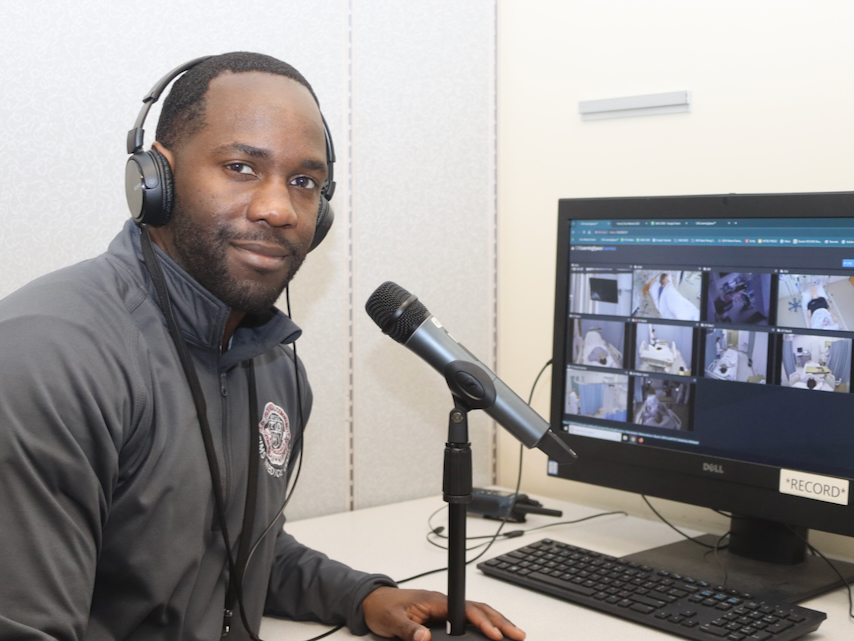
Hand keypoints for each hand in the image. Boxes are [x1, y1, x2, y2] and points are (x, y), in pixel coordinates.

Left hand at [362, 587, 525, 640]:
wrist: (373, 601)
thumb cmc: (384, 608)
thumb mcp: (392, 621)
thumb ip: (408, 630)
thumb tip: (425, 638)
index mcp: (435, 601)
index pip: (466, 610)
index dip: (483, 622)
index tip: (495, 634)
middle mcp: (443, 603)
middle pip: (478, 610)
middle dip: (500, 622)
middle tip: (518, 635)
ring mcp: (445, 608)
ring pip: (477, 613)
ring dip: (496, 622)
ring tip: (514, 633)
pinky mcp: (443, 616)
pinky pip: (469, 619)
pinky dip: (485, 624)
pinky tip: (493, 632)